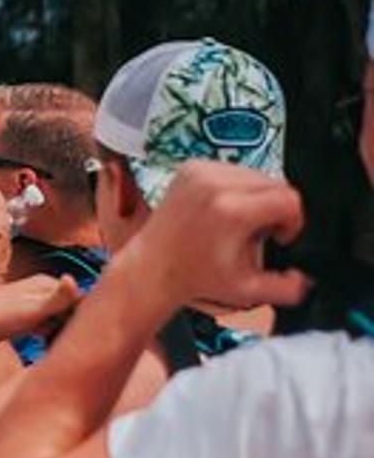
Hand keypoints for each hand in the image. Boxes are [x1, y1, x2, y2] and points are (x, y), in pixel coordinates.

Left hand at [0, 273, 81, 345]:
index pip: (78, 297)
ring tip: (53, 342)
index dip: (82, 315)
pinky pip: (43, 325)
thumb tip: (73, 279)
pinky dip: (46, 334)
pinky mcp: (21, 317)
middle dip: (70, 323)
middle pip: (68, 307)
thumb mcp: (32, 309)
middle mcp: (38, 289)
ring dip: (59, 330)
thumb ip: (57, 298)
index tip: (79, 331)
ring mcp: (29, 303)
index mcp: (44, 282)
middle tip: (64, 338)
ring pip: (56, 318)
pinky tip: (43, 343)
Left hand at [123, 160, 308, 311]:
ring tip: (238, 224)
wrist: (151, 267)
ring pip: (256, 174)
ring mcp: (201, 172)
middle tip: (256, 234)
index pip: (288, 200)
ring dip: (257, 197)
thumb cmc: (194, 277)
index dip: (292, 221)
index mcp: (231, 210)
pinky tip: (223, 211)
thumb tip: (305, 279)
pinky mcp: (191, 167)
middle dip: (275, 209)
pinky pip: (234, 169)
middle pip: (275, 184)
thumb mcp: (246, 290)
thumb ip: (285, 288)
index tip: (279, 238)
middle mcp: (215, 185)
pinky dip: (237, 187)